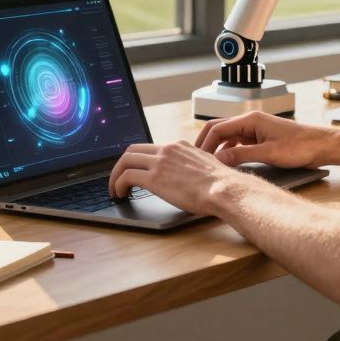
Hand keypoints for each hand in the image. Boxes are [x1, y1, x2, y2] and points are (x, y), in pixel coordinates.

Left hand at [107, 141, 237, 214]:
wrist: (224, 189)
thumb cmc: (220, 184)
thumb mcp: (205, 166)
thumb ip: (191, 166)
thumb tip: (187, 177)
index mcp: (179, 146)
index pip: (150, 147)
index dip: (138, 159)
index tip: (135, 170)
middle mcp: (167, 150)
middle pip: (133, 150)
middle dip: (122, 164)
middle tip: (119, 178)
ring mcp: (160, 162)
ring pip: (125, 160)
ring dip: (116, 175)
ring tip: (115, 189)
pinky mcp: (154, 178)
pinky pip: (126, 176)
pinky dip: (118, 184)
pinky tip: (120, 194)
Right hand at [195, 111, 330, 168]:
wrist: (321, 146)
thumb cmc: (301, 146)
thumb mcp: (269, 153)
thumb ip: (242, 155)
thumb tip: (219, 160)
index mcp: (250, 120)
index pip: (217, 128)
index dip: (204, 144)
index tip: (198, 160)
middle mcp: (250, 122)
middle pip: (219, 129)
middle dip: (206, 144)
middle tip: (196, 161)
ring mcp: (255, 130)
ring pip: (228, 137)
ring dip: (217, 149)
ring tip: (209, 165)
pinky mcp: (261, 139)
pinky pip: (238, 143)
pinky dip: (229, 152)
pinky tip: (227, 164)